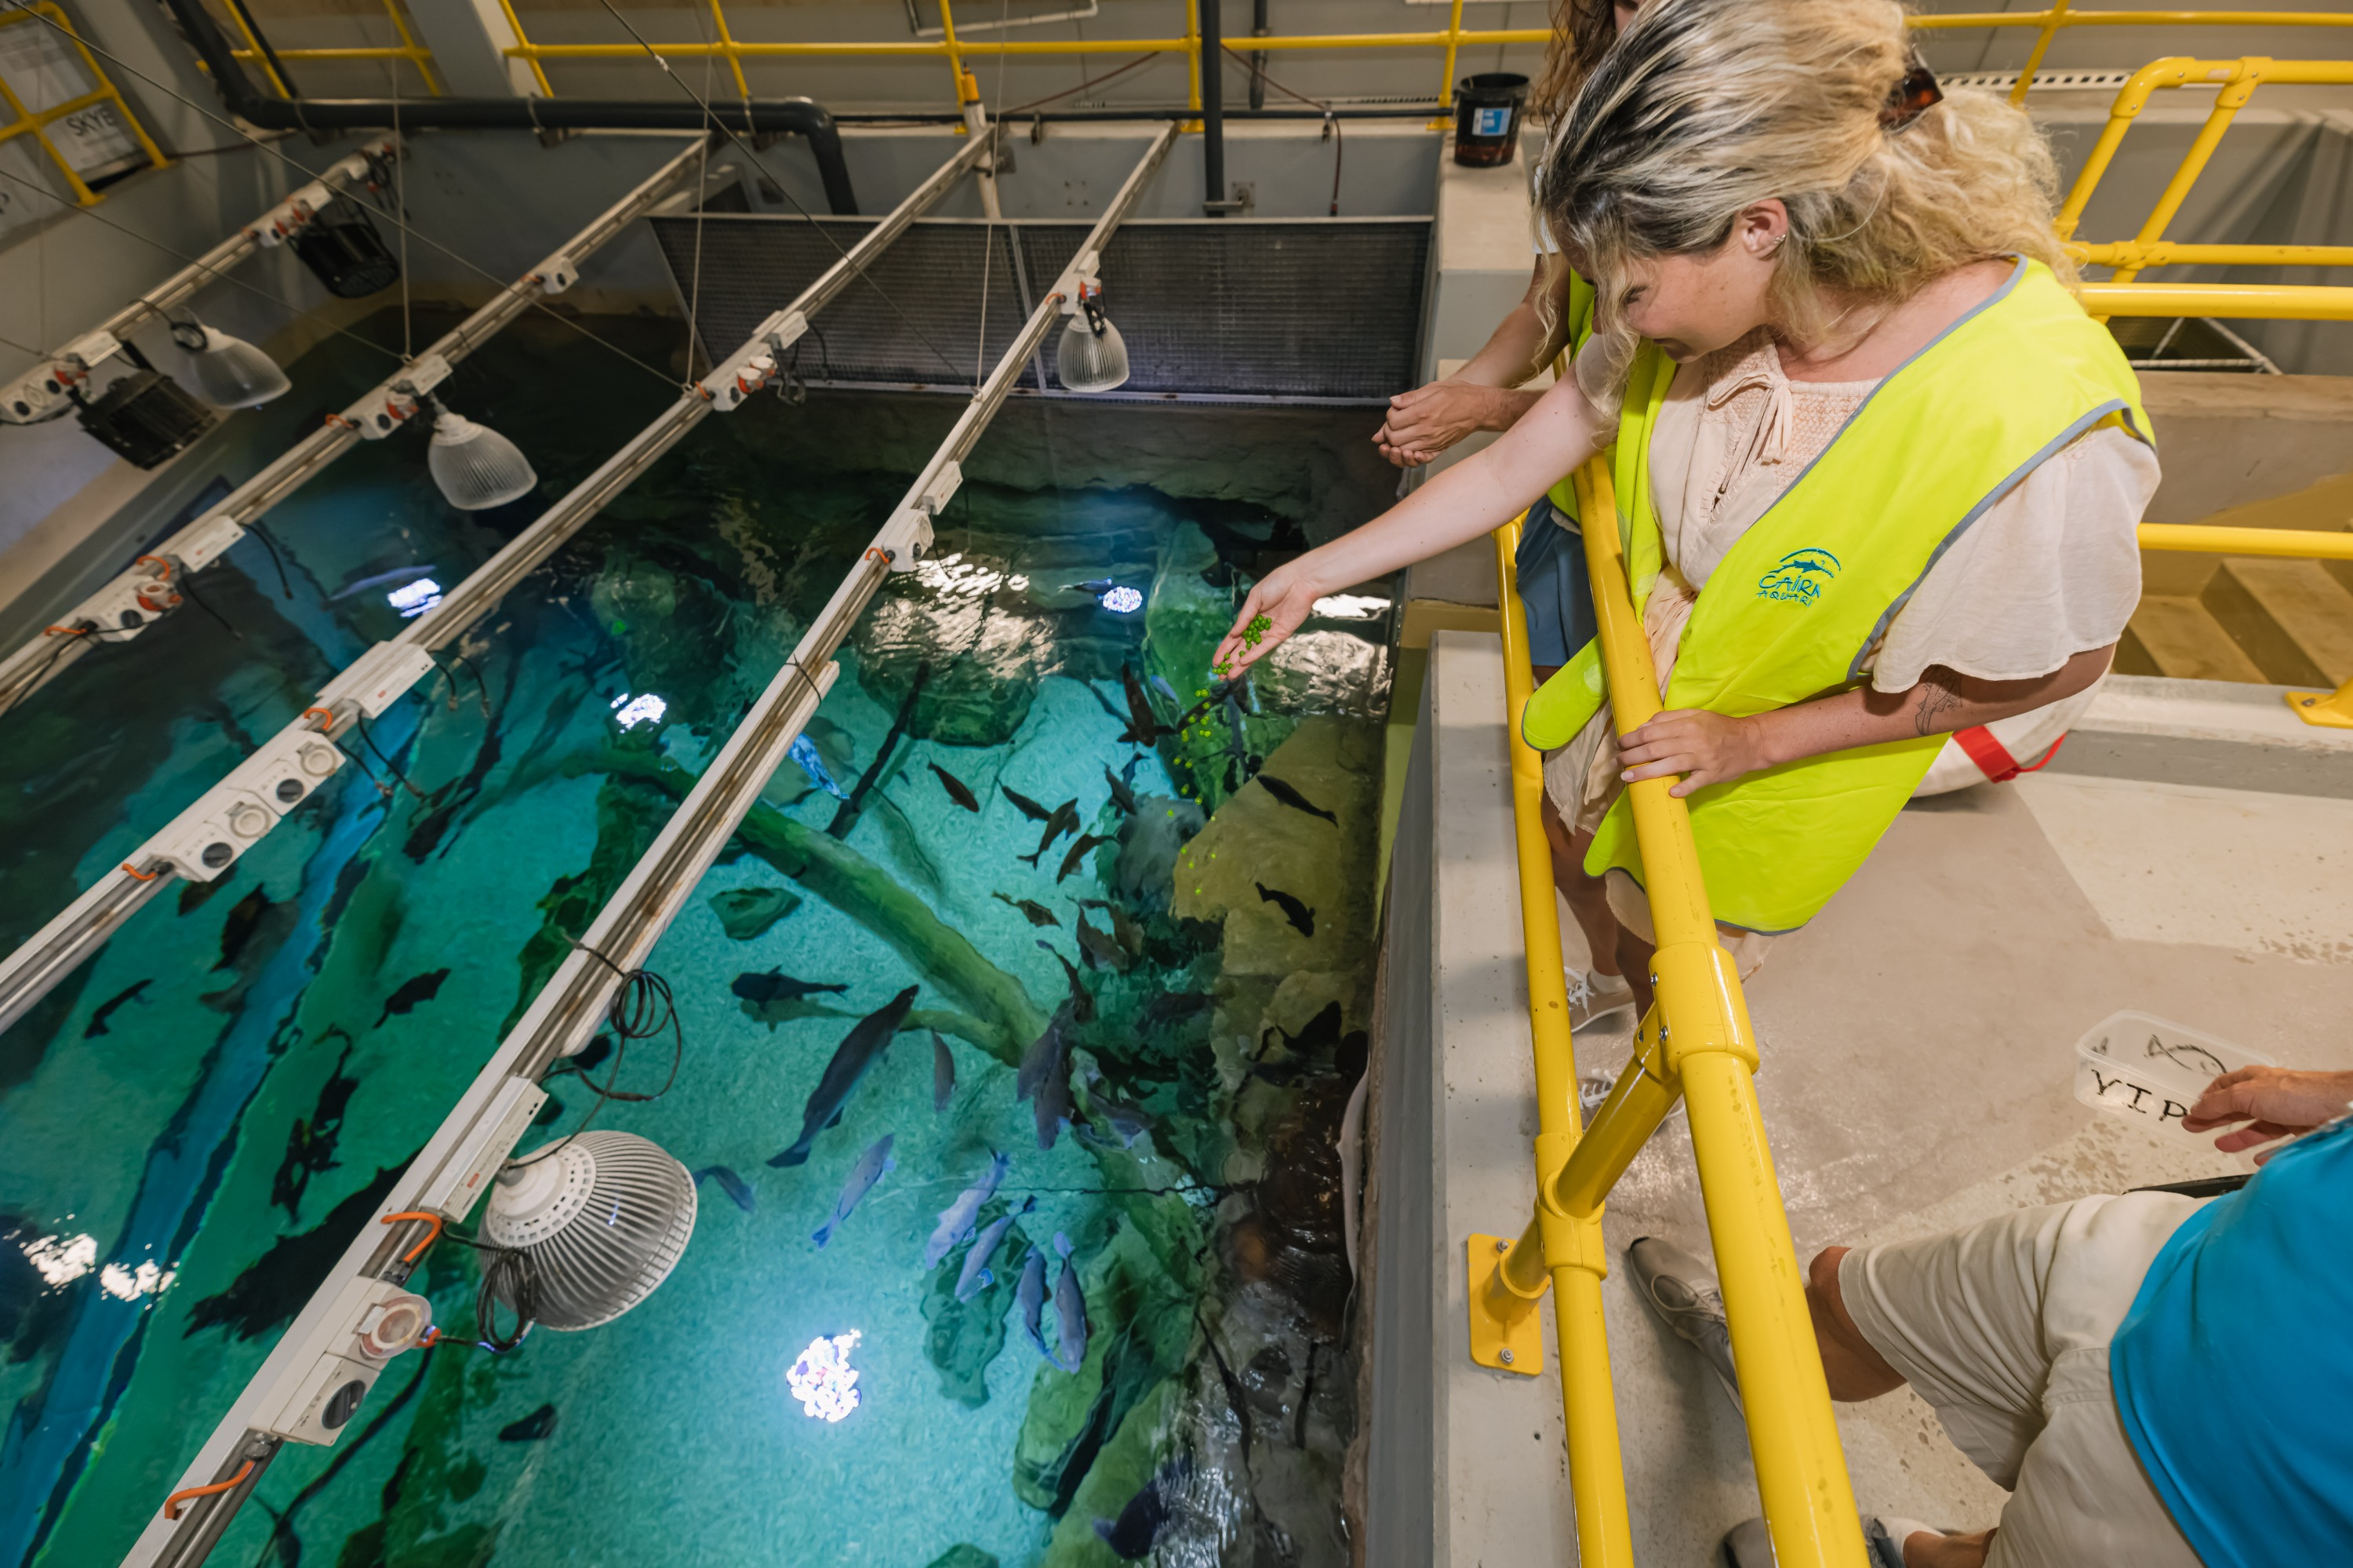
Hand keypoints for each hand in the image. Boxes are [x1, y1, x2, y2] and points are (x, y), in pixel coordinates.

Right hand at [1210, 559, 1322, 678]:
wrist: (1299, 582)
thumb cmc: (1277, 584)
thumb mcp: (1255, 598)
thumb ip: (1244, 617)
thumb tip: (1233, 634)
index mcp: (1251, 617)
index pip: (1234, 636)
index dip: (1224, 649)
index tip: (1215, 662)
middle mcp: (1258, 627)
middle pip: (1241, 647)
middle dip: (1230, 661)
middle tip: (1220, 675)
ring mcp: (1269, 632)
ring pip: (1251, 651)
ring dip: (1241, 664)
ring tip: (1229, 676)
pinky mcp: (1280, 635)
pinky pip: (1265, 647)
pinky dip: (1254, 655)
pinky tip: (1243, 662)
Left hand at [1372, 381, 1526, 467]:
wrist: (1480, 408)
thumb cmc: (1459, 395)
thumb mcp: (1433, 388)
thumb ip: (1410, 397)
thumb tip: (1393, 402)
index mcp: (1422, 412)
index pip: (1392, 421)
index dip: (1389, 416)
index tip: (1395, 411)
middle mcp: (1426, 430)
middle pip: (1394, 440)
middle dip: (1388, 433)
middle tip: (1394, 425)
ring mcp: (1432, 442)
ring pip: (1403, 452)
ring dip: (1395, 447)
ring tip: (1396, 439)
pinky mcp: (1438, 449)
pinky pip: (1420, 459)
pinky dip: (1410, 457)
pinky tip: (1409, 450)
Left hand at [1617, 709, 1771, 796]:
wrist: (1751, 741)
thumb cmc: (1719, 728)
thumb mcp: (1695, 715)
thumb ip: (1669, 718)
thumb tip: (1644, 726)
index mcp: (1686, 724)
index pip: (1651, 731)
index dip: (1631, 738)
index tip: (1619, 745)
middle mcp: (1692, 740)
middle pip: (1654, 748)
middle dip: (1631, 756)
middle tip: (1617, 762)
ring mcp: (1703, 758)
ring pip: (1668, 765)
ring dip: (1644, 772)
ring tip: (1627, 777)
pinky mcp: (1712, 774)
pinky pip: (1695, 782)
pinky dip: (1683, 788)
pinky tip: (1670, 793)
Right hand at [2181, 1065, 2352, 1161]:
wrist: (2335, 1107)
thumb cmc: (2294, 1093)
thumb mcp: (2246, 1094)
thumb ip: (2218, 1103)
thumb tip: (2196, 1109)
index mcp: (2252, 1080)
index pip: (2222, 1087)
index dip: (2206, 1099)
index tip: (2192, 1113)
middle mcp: (2267, 1095)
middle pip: (2235, 1108)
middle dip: (2214, 1119)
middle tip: (2194, 1128)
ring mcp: (2284, 1113)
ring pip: (2256, 1127)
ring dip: (2238, 1137)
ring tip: (2221, 1145)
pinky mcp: (2299, 1130)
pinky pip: (2278, 1144)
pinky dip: (2266, 1152)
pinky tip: (2257, 1159)